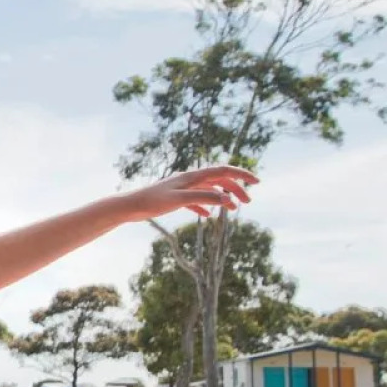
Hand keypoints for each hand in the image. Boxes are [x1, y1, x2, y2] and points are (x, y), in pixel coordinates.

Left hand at [123, 165, 257, 220]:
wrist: (129, 206)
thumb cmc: (152, 202)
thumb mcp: (180, 200)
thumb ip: (204, 198)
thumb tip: (227, 198)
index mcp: (192, 176)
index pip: (222, 170)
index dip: (241, 175)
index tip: (256, 182)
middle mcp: (188, 179)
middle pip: (218, 180)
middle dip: (235, 189)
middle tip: (247, 202)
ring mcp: (181, 188)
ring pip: (208, 190)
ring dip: (222, 197)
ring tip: (232, 209)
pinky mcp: (173, 198)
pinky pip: (194, 200)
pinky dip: (204, 205)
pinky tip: (207, 215)